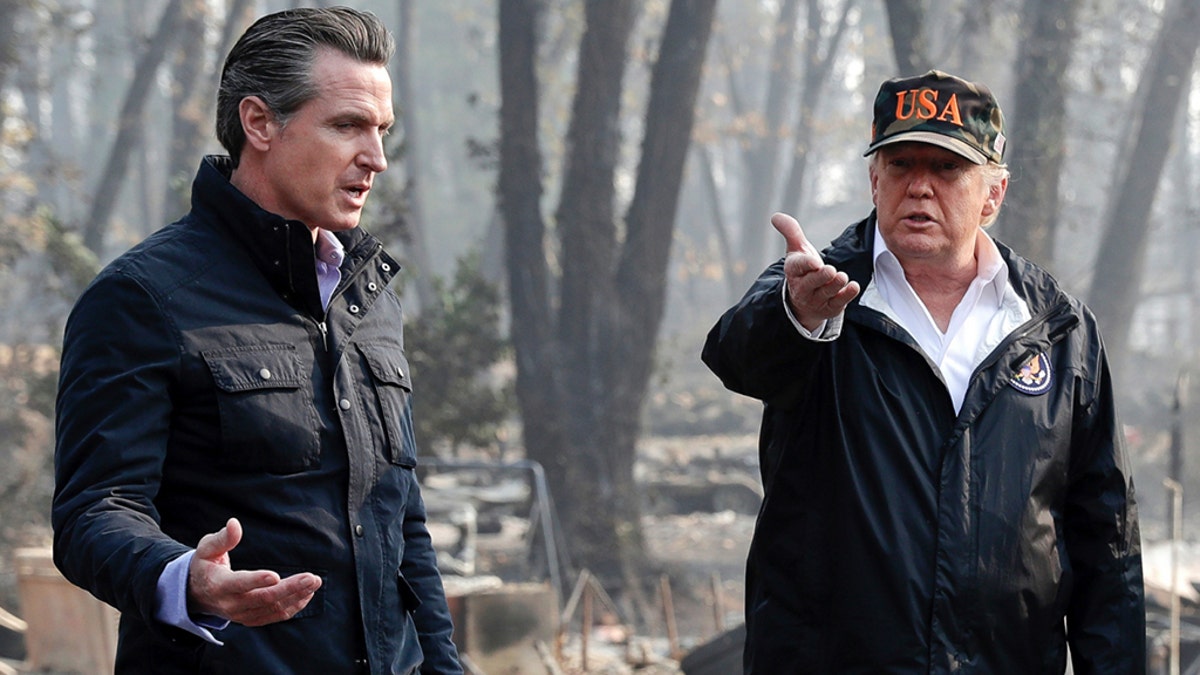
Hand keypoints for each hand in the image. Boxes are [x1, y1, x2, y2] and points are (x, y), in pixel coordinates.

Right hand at [187, 518, 321, 626]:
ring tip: (315, 583)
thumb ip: (222, 538)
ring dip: (296, 596)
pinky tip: (307, 594)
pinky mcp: (252, 618)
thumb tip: (235, 523)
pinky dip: (293, 606)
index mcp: (219, 585)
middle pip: (264, 598)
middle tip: (312, 578)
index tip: (276, 576)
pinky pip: (275, 615)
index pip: (239, 584)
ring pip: (273, 608)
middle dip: (290, 588)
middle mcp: (231, 604)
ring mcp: (242, 614)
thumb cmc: (205, 565)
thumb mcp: (206, 549)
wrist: (198, 594)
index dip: (257, 580)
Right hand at [772, 212, 859, 331]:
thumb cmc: (803, 270)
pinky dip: (846, 295)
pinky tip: (853, 287)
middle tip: (831, 270)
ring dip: (835, 285)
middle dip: (821, 277)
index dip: (806, 264)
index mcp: (794, 271)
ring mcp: (817, 299)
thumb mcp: (796, 250)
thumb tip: (775, 216)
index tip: (815, 262)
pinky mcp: (830, 308)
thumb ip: (790, 231)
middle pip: (812, 282)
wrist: (804, 301)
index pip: (798, 267)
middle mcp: (803, 287)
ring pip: (826, 292)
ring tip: (842, 277)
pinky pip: (838, 303)